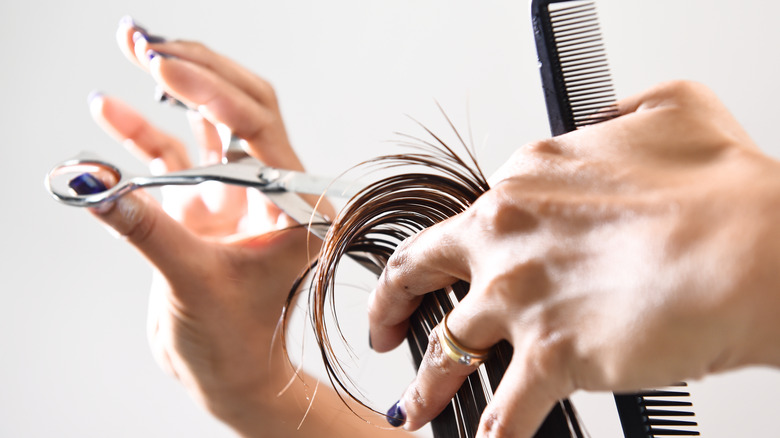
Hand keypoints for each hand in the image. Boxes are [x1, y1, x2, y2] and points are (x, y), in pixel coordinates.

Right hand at [82, 18, 400, 436]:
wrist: (229, 375)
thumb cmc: (235, 344)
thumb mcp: (193, 283)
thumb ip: (146, 230)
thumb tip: (94, 184)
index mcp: (295, 204)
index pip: (260, 124)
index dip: (214, 89)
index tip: (166, 67)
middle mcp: (271, 190)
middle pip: (240, 108)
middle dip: (198, 71)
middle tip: (151, 45)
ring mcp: (236, 194)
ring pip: (209, 123)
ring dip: (172, 86)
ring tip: (133, 43)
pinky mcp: (203, 205)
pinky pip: (173, 157)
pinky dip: (141, 134)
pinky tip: (109, 112)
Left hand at [368, 80, 779, 436]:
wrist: (758, 249)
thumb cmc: (721, 188)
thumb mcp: (668, 111)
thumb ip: (619, 117)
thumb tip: (606, 126)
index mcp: (524, 184)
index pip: (472, 219)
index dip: (464, 246)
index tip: (460, 263)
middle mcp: (507, 237)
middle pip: (420, 269)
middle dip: (391, 301)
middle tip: (385, 327)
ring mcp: (520, 299)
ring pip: (447, 348)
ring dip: (426, 384)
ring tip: (411, 407)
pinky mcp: (550, 355)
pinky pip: (506, 413)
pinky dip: (493, 436)